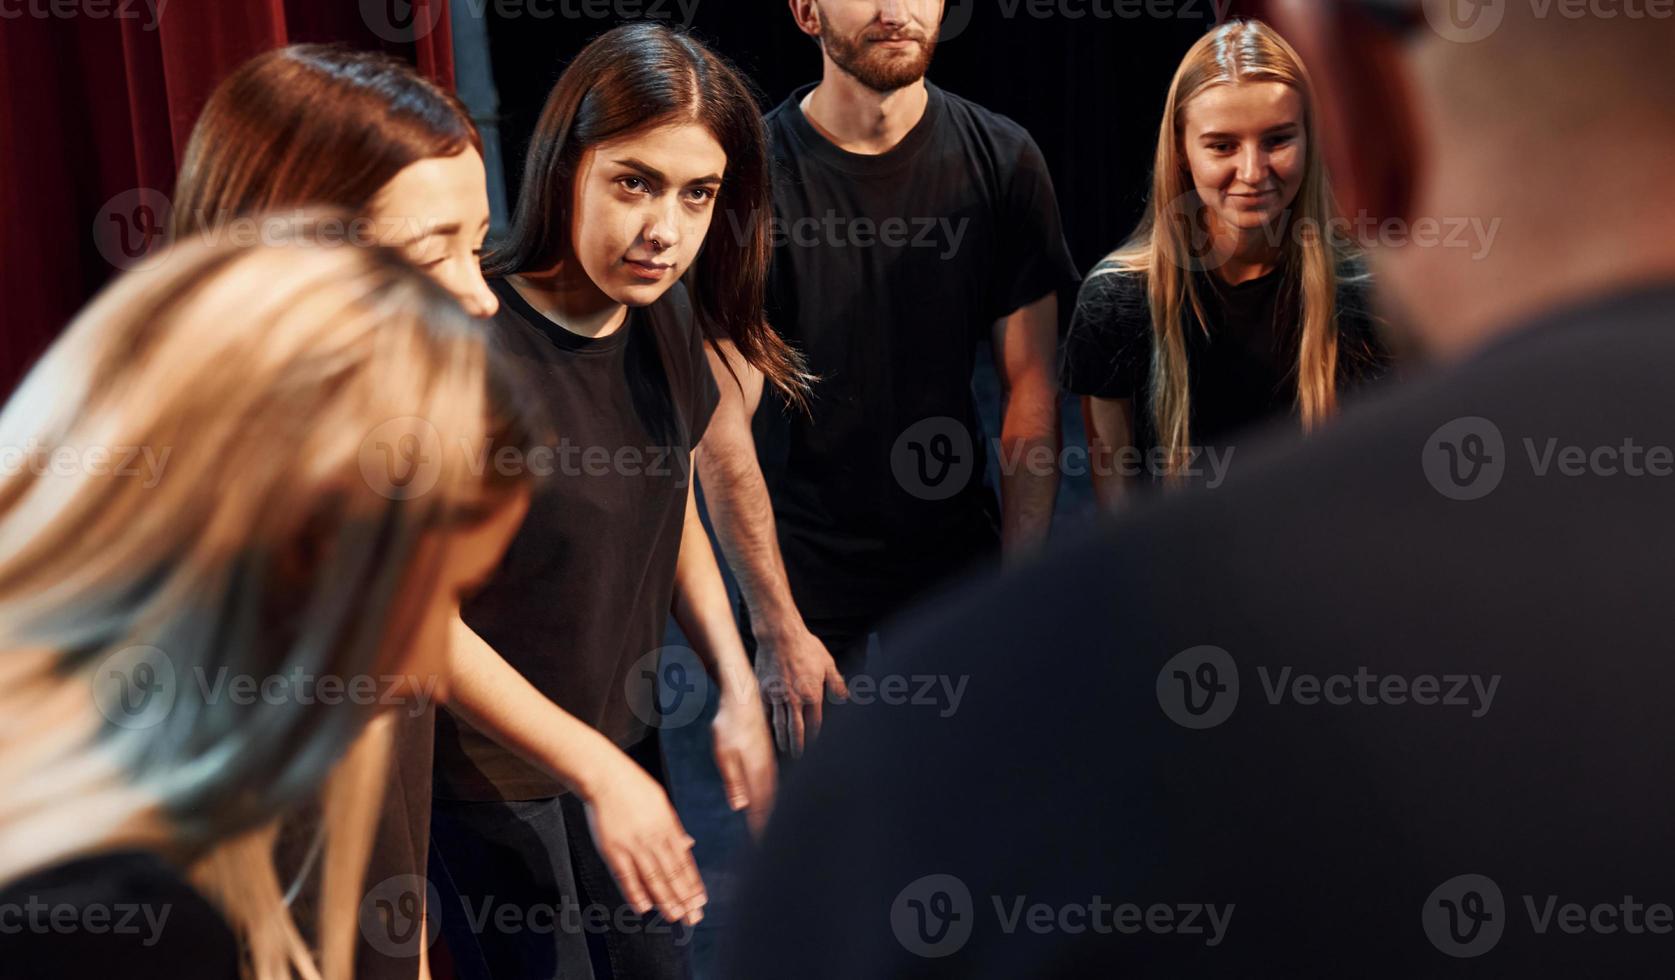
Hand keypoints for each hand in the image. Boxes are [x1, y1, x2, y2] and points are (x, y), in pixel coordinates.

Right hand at [581, 760, 705, 925]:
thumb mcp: (661, 804)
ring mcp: (634, 845)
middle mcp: (654, 838)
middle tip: (693, 917)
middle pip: (672, 873)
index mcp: (668, 826)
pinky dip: (635, 893)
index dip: (693, 883)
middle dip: (684, 897)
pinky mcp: (613, 849)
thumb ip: (674, 828)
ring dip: (665, 899)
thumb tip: (689, 844)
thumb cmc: (634, 789)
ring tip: (674, 916)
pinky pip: (626, 876)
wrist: (606, 777)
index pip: (684, 861)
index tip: (700, 901)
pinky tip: (643, 907)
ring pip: (653, 878)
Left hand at [712, 685, 776, 835]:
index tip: (762, 848)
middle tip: (769, 847)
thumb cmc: (728, 725)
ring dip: (770, 812)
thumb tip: (741, 807)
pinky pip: (770, 782)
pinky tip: (767, 802)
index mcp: (756, 772)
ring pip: (771, 793)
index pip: (760, 807)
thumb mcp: (723, 754)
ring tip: (769, 830)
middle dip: (768, 825)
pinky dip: (769, 797)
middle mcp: (766, 769)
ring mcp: (768, 761)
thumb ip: (733, 781)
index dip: (760, 828)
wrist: (742, 697)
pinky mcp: (765, 755)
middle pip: (769, 803)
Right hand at [754, 623, 848, 757]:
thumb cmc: (804, 646)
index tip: (815, 746)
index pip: (814, 724)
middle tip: (798, 757)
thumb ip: (836, 683)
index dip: (814, 737)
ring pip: (780, 725)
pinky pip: (765, 713)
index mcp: (812, 695)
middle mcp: (795, 700)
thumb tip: (845, 696)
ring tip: (785, 750)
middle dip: (798, 747)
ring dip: (783, 740)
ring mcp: (777, 697)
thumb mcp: (827, 663)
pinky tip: (768, 732)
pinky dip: (767, 725)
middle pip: (796, 731)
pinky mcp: (763, 691)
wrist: (779, 635)